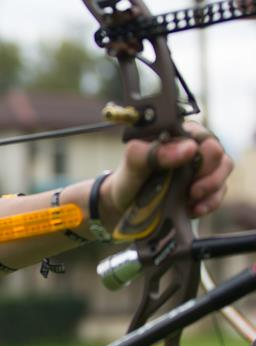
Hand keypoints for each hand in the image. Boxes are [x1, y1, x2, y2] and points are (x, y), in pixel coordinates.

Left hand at [103, 121, 233, 221]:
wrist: (124, 204)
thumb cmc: (128, 178)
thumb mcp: (132, 164)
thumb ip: (152, 152)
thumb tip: (189, 148)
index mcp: (175, 133)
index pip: (201, 134)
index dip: (199, 151)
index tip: (185, 167)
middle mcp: (191, 146)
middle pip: (217, 151)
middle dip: (206, 171)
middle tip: (189, 187)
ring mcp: (200, 166)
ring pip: (224, 168)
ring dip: (211, 187)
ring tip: (190, 198)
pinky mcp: (205, 186)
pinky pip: (220, 190)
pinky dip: (210, 201)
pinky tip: (193, 209)